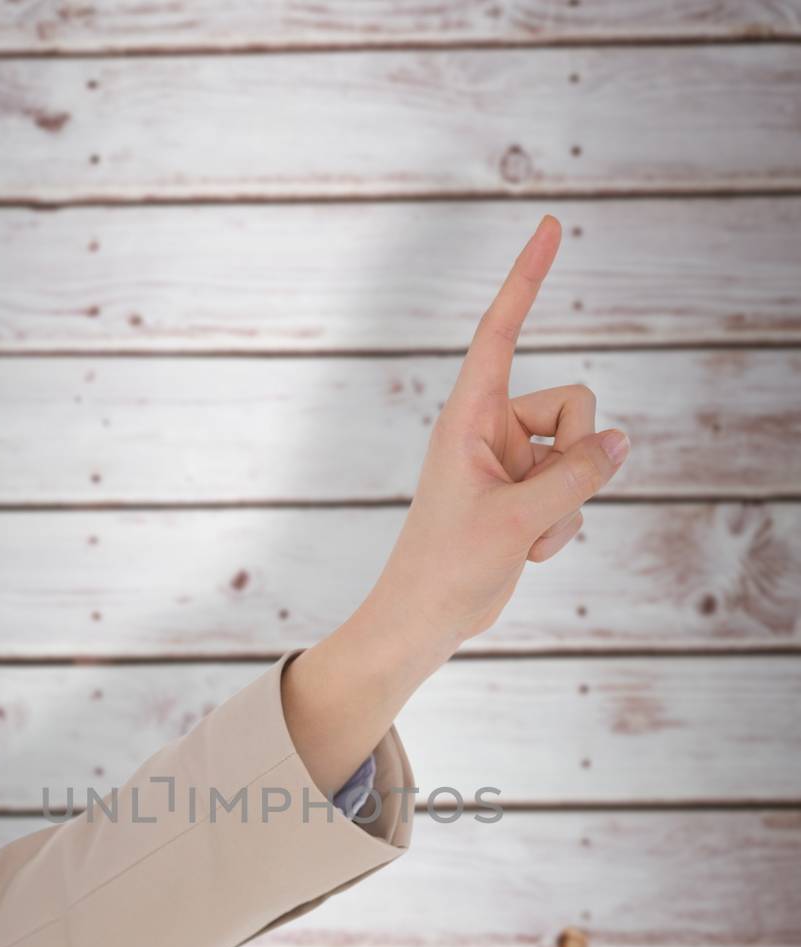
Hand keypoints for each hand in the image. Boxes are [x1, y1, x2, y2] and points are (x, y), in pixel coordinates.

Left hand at [364, 213, 629, 664]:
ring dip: (567, 503)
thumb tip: (622, 442)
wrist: (425, 620)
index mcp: (470, 417)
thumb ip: (578, 476)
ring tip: (523, 537)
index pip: (501, 332)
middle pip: (575, 405)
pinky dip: (561, 525)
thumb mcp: (520, 521)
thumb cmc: (447, 566)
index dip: (526, 280)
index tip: (550, 226)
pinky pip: (574, 489)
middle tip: (538, 504)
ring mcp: (511, 462)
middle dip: (578, 455)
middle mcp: (491, 429)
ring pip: (580, 453)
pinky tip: (528, 552)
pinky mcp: (524, 493)